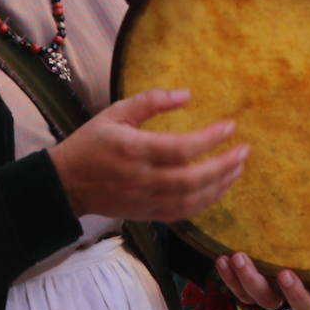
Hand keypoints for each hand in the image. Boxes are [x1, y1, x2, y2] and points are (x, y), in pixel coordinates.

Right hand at [48, 88, 245, 219]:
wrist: (65, 184)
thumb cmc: (91, 144)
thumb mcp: (115, 113)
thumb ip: (150, 102)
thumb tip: (186, 94)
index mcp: (133, 150)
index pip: (180, 148)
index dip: (209, 139)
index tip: (230, 126)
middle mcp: (141, 179)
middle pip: (191, 179)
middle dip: (223, 166)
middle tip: (244, 151)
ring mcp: (144, 200)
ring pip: (190, 200)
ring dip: (219, 185)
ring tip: (238, 168)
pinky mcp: (146, 214)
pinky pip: (181, 213)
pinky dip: (204, 203)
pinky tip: (219, 188)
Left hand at [215, 252, 309, 309]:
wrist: (286, 239)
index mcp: (307, 290)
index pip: (304, 305)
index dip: (295, 293)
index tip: (285, 273)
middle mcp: (284, 296)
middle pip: (268, 299)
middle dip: (253, 280)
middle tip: (241, 257)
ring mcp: (263, 293)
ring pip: (248, 295)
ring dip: (237, 277)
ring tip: (231, 256)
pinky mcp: (247, 287)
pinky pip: (235, 287)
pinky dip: (227, 274)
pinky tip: (221, 259)